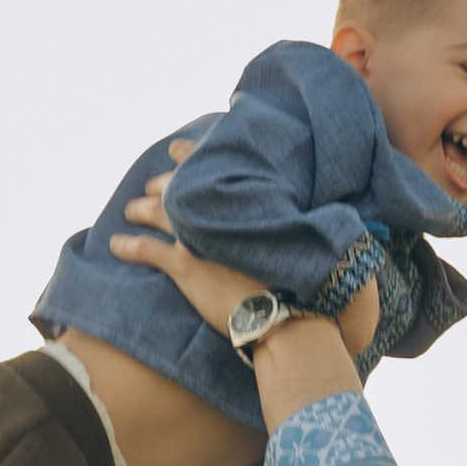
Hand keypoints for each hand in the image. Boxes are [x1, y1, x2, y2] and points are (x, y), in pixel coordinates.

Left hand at [111, 147, 381, 360]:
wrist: (294, 320)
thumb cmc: (314, 289)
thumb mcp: (321, 246)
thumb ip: (317, 229)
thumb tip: (353, 226)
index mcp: (252, 200)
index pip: (218, 165)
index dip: (197, 154)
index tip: (184, 146)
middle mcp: (224, 210)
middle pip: (185, 184)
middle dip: (166, 179)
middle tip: (152, 177)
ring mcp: (201, 237)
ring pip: (160, 212)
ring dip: (141, 209)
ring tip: (129, 208)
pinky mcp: (184, 268)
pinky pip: (147, 251)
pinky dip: (128, 246)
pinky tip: (113, 244)